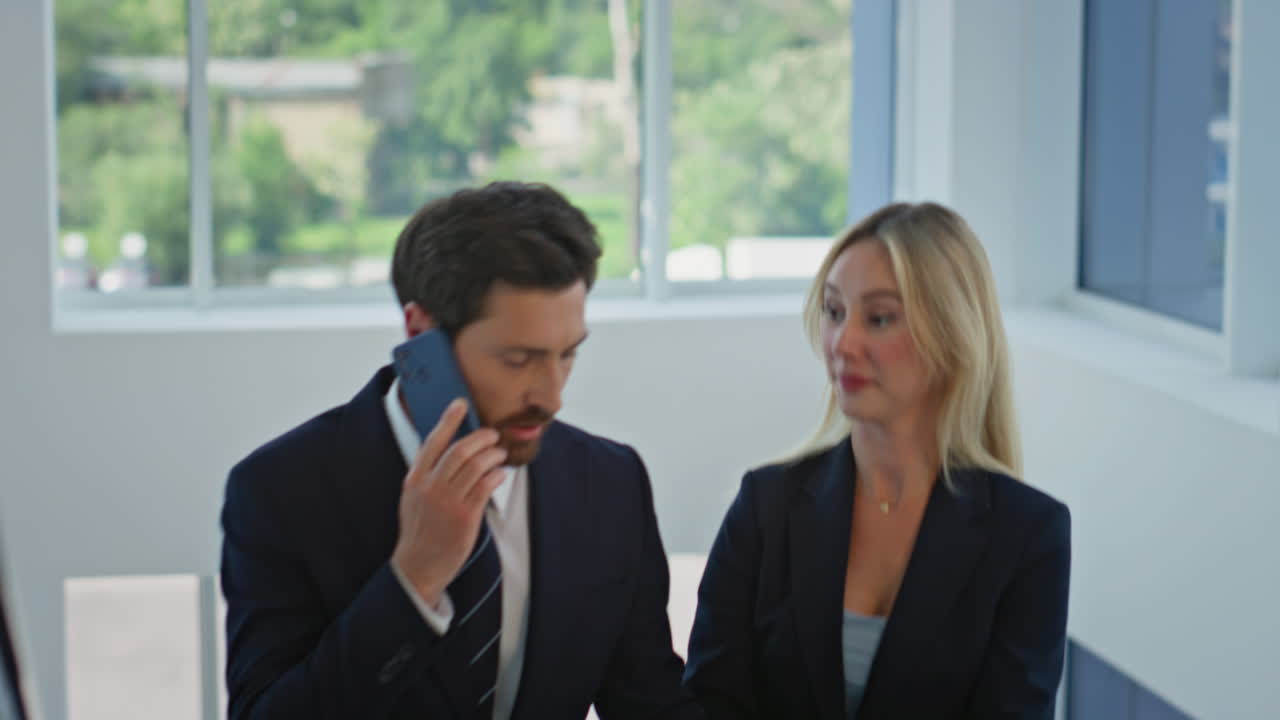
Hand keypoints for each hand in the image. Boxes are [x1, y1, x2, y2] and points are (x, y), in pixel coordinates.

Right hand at [391, 399, 506, 606]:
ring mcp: (447, 502)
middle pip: (460, 450)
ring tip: (499, 454)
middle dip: (481, 437)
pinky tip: (500, 472)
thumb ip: (427, 475)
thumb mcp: (413, 498)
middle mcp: (429, 487)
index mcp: (414, 479)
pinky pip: (485, 486)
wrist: (418, 565)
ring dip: (492, 455)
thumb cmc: (419, 530)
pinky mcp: (464, 516)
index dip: (448, 420)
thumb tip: (450, 450)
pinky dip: (496, 475)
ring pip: (476, 466)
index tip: (460, 404)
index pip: (432, 441)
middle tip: (492, 434)